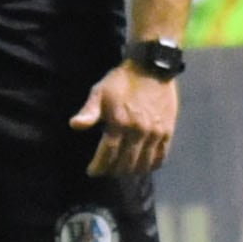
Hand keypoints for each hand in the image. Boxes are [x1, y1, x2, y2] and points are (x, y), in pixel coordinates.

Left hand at [72, 59, 178, 177]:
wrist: (151, 69)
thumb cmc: (120, 81)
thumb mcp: (99, 92)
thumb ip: (88, 111)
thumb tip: (74, 126)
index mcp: (119, 123)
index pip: (108, 154)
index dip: (99, 166)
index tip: (92, 172)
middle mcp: (138, 131)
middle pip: (125, 162)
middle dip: (113, 170)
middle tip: (106, 171)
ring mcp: (155, 133)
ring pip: (143, 163)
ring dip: (131, 171)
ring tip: (122, 170)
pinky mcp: (168, 131)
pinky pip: (162, 156)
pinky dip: (152, 165)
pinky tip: (144, 166)